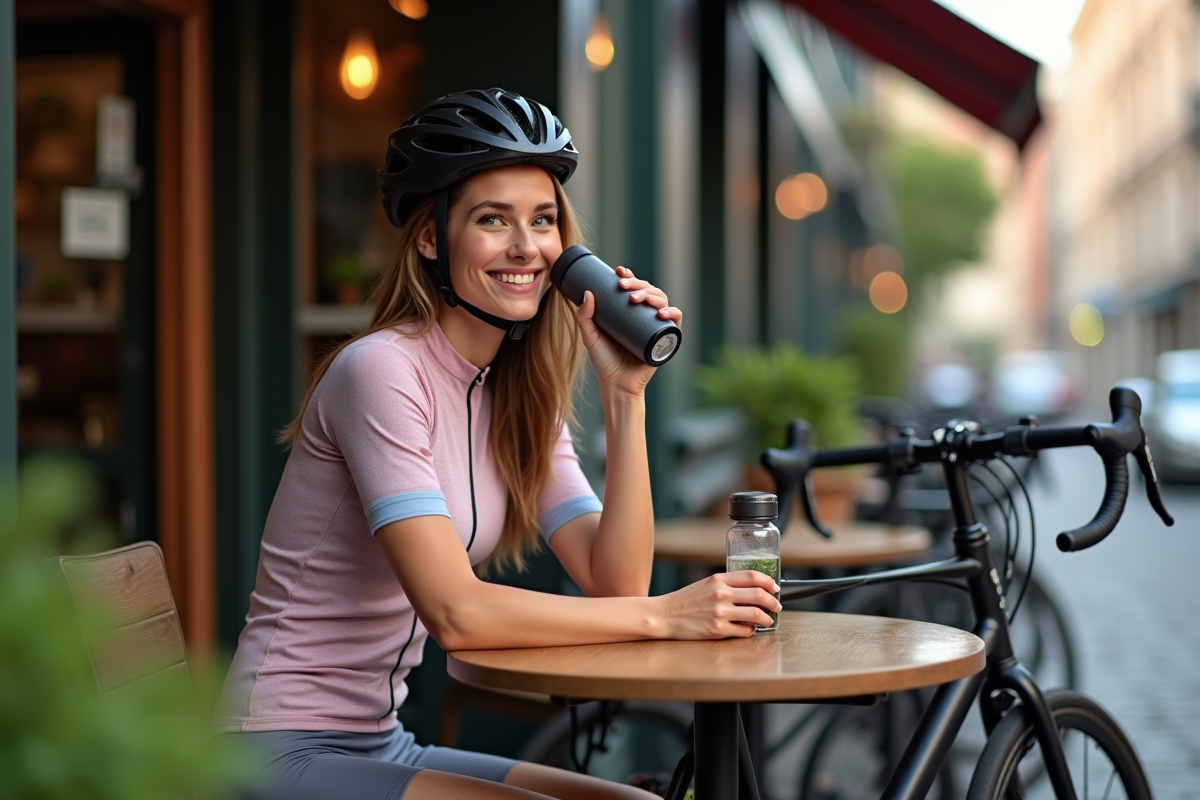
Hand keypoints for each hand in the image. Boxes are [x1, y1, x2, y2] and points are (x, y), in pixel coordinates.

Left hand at [575, 266, 682, 396]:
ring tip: (637, 299)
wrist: (617, 386)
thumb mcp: (590, 337)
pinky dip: (672, 313)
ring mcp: (656, 327)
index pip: (633, 288)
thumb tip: (588, 292)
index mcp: (629, 312)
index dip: (629, 276)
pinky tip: (660, 312)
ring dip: (652, 294)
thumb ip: (584, 317)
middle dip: (638, 284)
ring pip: (662, 301)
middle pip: (648, 291)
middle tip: (624, 287)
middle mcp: (644, 316)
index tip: (618, 271)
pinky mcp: (666, 339)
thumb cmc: (604, 362)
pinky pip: (675, 322)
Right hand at [657, 571, 780, 638]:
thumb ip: (726, 585)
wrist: (665, 616)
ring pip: (756, 615)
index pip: (752, 576)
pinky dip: (751, 631)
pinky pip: (744, 631)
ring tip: (767, 620)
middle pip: (759, 595)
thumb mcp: (705, 584)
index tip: (775, 587)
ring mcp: (720, 613)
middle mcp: (721, 594)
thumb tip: (750, 591)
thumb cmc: (685, 601)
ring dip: (767, 618)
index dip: (769, 582)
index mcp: (718, 580)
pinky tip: (749, 629)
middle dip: (773, 602)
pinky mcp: (718, 630)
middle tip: (776, 606)